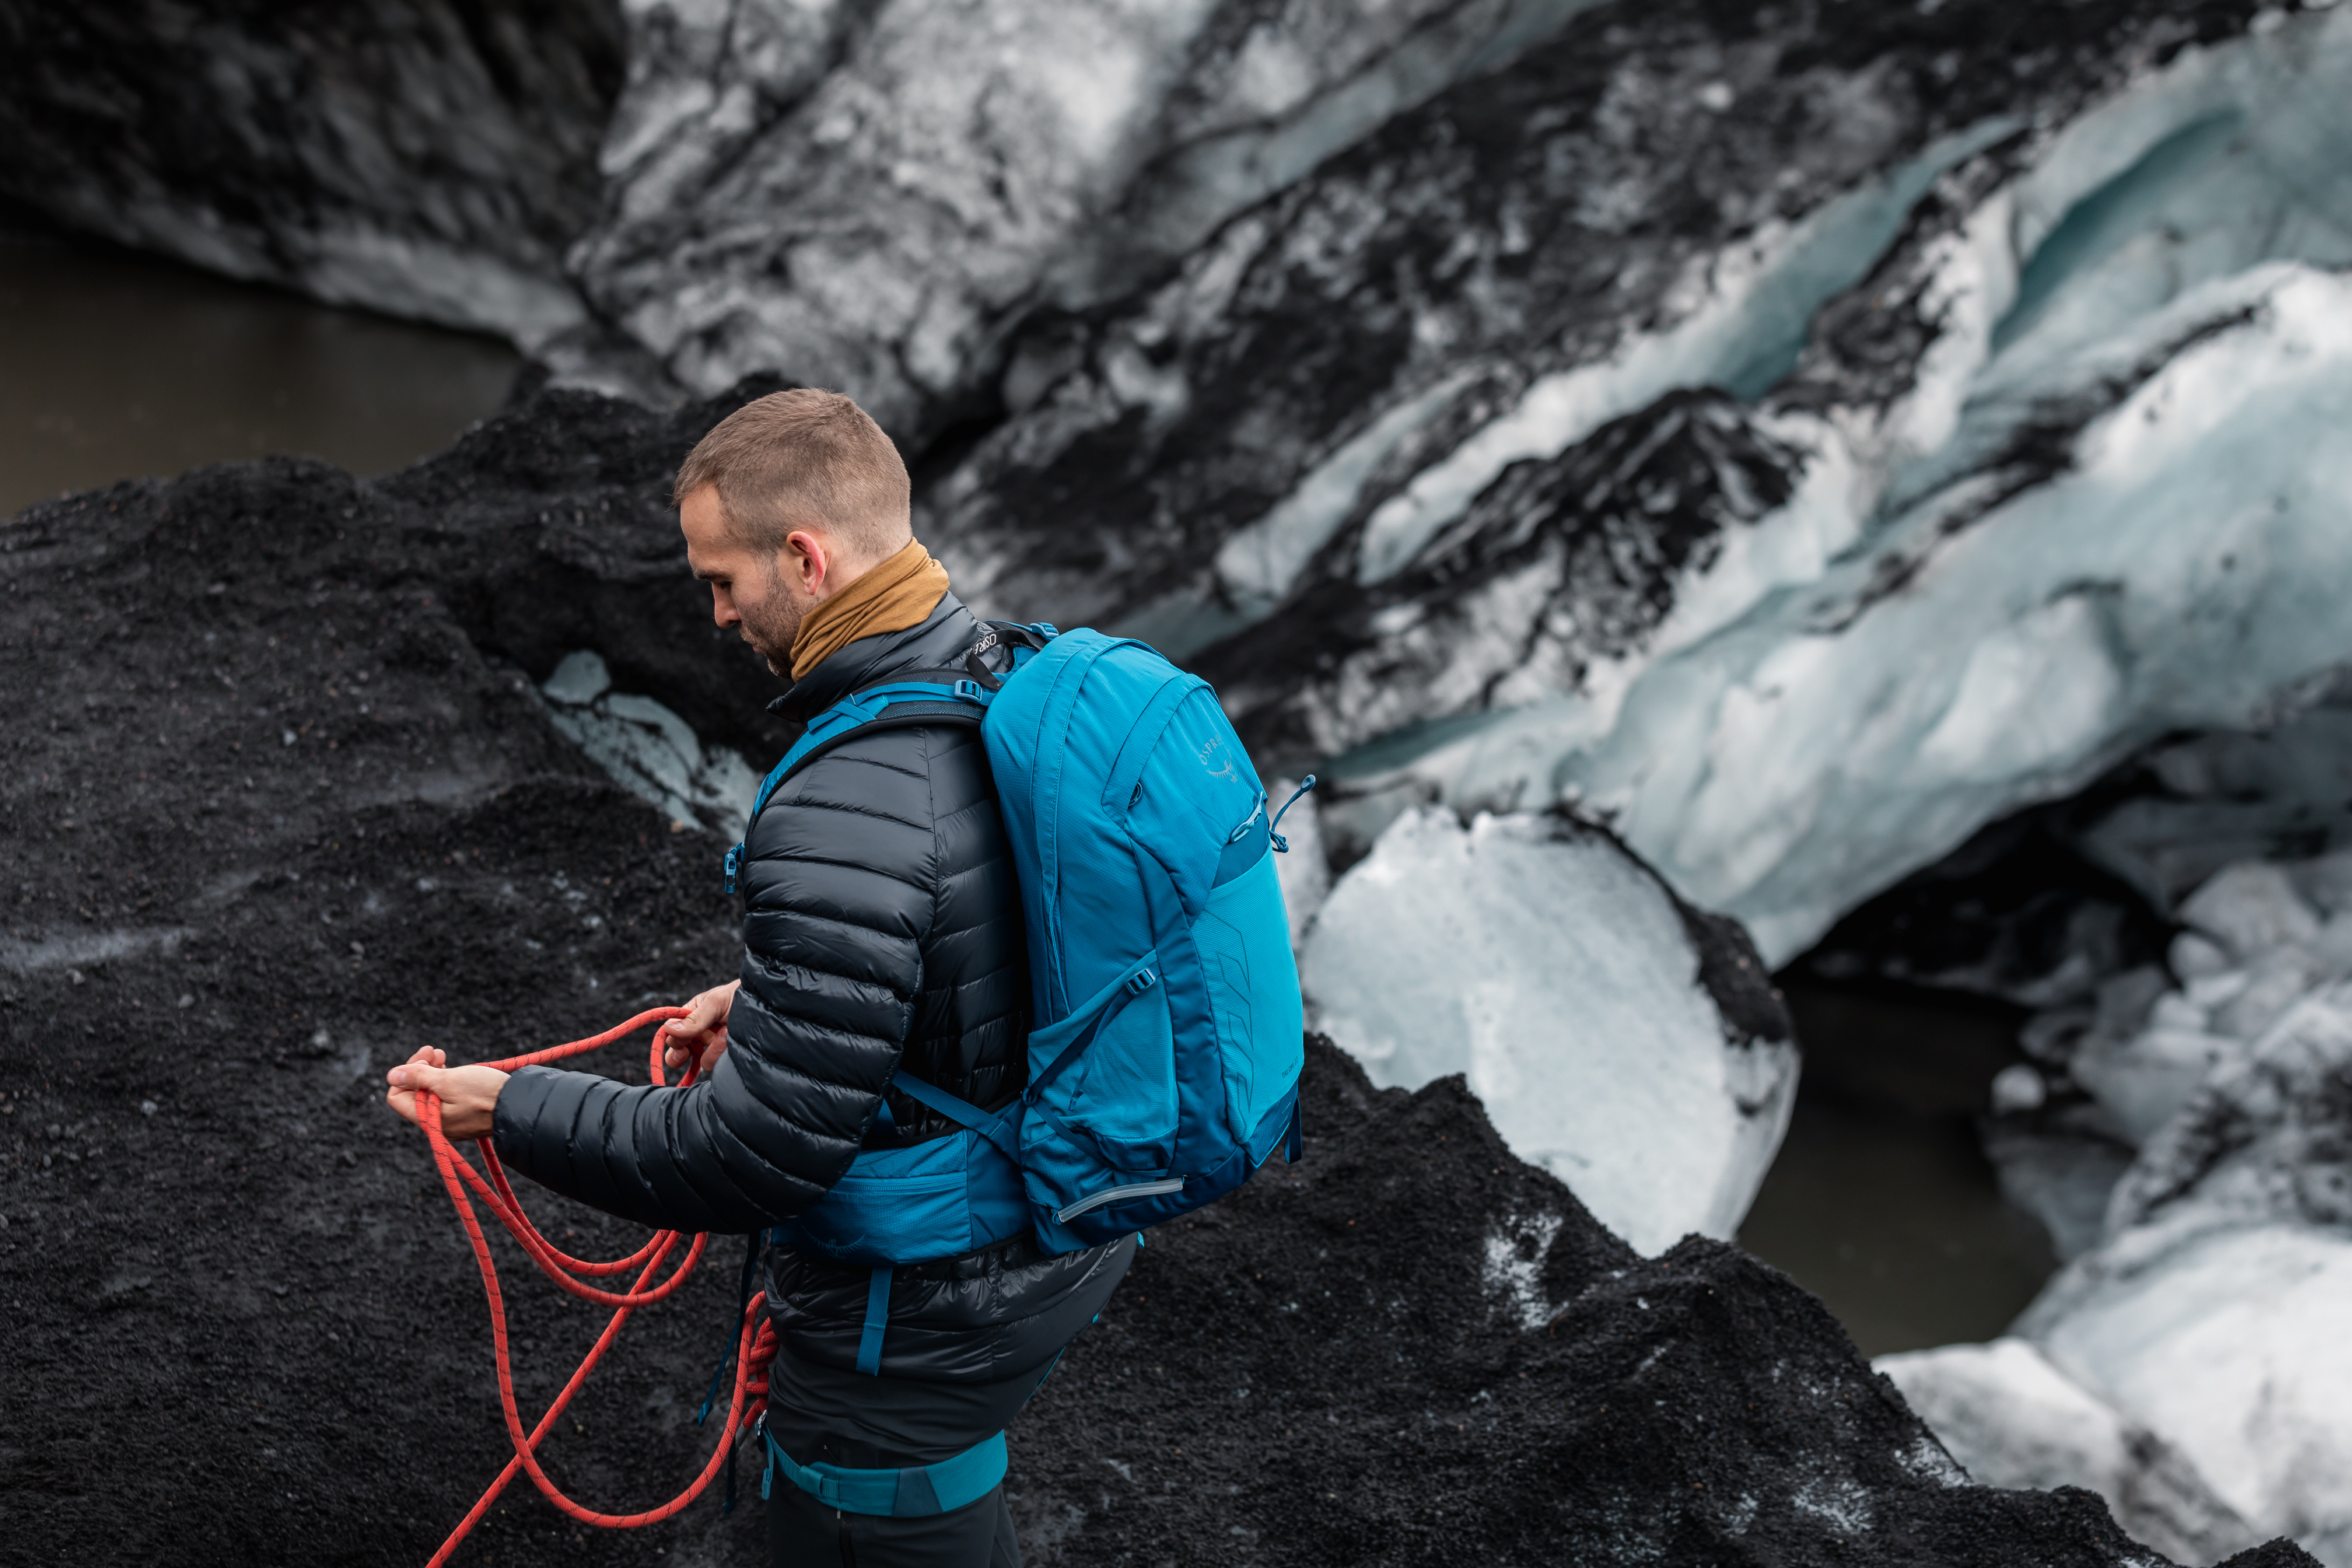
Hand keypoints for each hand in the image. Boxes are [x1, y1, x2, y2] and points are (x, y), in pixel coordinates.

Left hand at [386, 1046, 509, 1140]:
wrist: (520, 1107)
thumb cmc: (485, 1094)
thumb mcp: (449, 1080)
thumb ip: (418, 1077)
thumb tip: (391, 1075)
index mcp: (427, 1119)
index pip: (396, 1096)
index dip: (405, 1074)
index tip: (425, 1058)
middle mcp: (436, 1124)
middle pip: (412, 1094)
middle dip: (419, 1070)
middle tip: (436, 1051)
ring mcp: (451, 1122)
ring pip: (429, 1095)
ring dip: (433, 1073)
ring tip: (444, 1057)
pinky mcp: (465, 1118)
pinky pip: (445, 1100)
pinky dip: (446, 1083)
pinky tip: (457, 1072)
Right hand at [660, 980, 739, 1078]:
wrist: (772, 1006)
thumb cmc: (743, 995)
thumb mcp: (717, 1002)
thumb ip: (695, 1018)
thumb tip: (669, 1029)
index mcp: (694, 1015)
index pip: (673, 1032)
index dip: (673, 1040)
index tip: (680, 1043)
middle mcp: (702, 1033)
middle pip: (679, 1053)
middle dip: (681, 1054)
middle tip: (685, 1053)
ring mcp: (716, 1047)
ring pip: (704, 1062)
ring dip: (715, 1050)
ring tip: (728, 1034)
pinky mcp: (729, 1058)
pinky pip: (719, 1067)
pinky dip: (723, 1059)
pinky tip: (730, 1048)